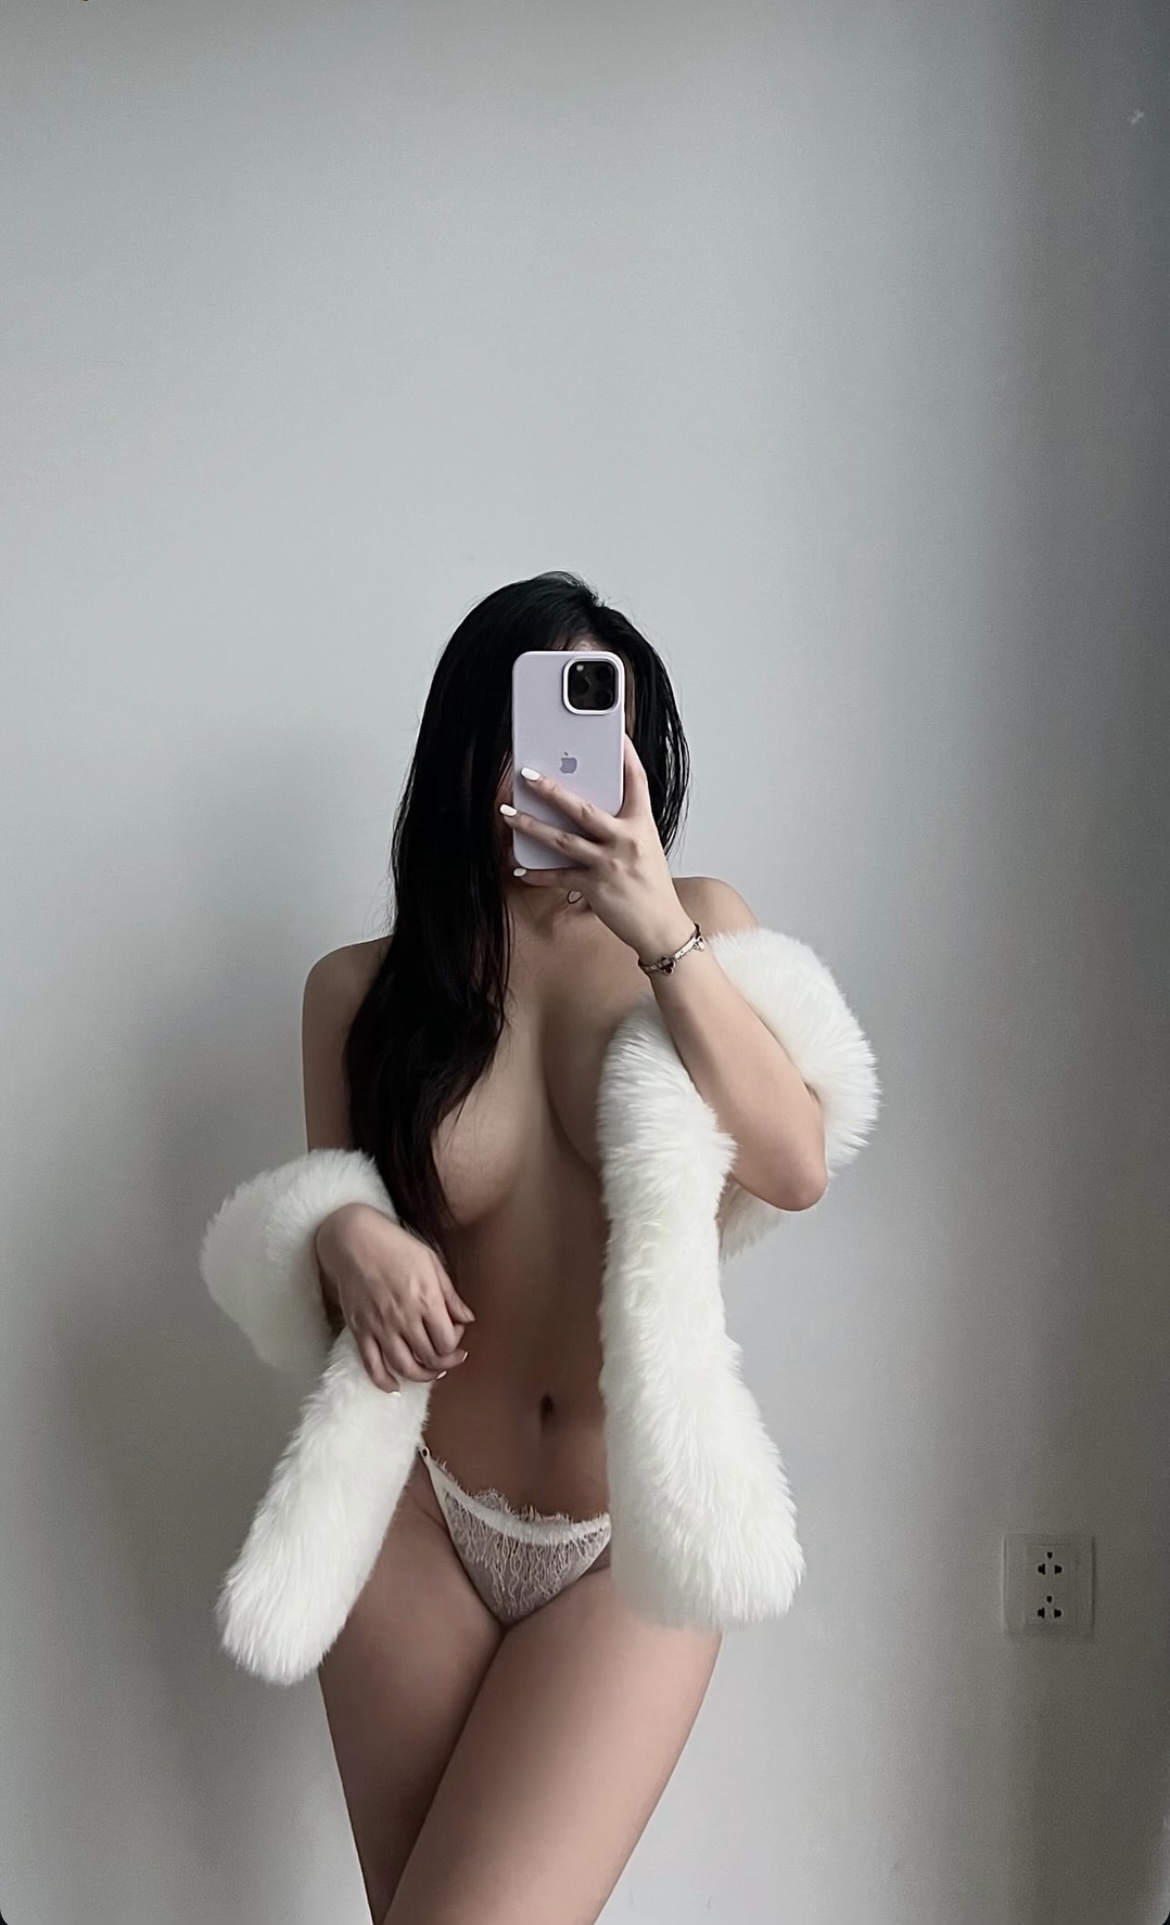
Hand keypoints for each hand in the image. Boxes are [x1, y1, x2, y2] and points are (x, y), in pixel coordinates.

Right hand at [314, 1204, 474, 1393]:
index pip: (446, 1341)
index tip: (455, 1337)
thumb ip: (450, 1294)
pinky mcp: (360, 1329)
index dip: (455, 1346)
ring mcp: (380, 1326)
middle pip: (429, 1357)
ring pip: (404, 1367)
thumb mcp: (431, 1261)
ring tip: (428, 1372)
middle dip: (443, 1363)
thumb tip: (467, 1318)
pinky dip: (384, 1381)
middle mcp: (404, 1317)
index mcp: (426, 1299)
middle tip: (448, 1359)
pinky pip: (372, 1365)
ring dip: (420, 1376)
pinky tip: (394, 1386)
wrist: (353, 1238)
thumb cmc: (394, 1245)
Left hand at [504, 734, 695, 961]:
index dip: (627, 756)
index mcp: (641, 825)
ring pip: (562, 840)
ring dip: (531, 826)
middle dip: (551, 789)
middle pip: (583, 808)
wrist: (662, 926)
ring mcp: (609, 863)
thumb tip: (586, 808)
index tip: (616, 736)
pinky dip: (537, 873)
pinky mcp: (596, 887)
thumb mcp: (645, 847)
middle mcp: (626, 840)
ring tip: (508, 814)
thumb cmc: (651, 886)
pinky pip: (558, 876)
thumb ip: (622, 826)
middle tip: (527, 775)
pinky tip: (519, 867)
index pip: (637, 782)